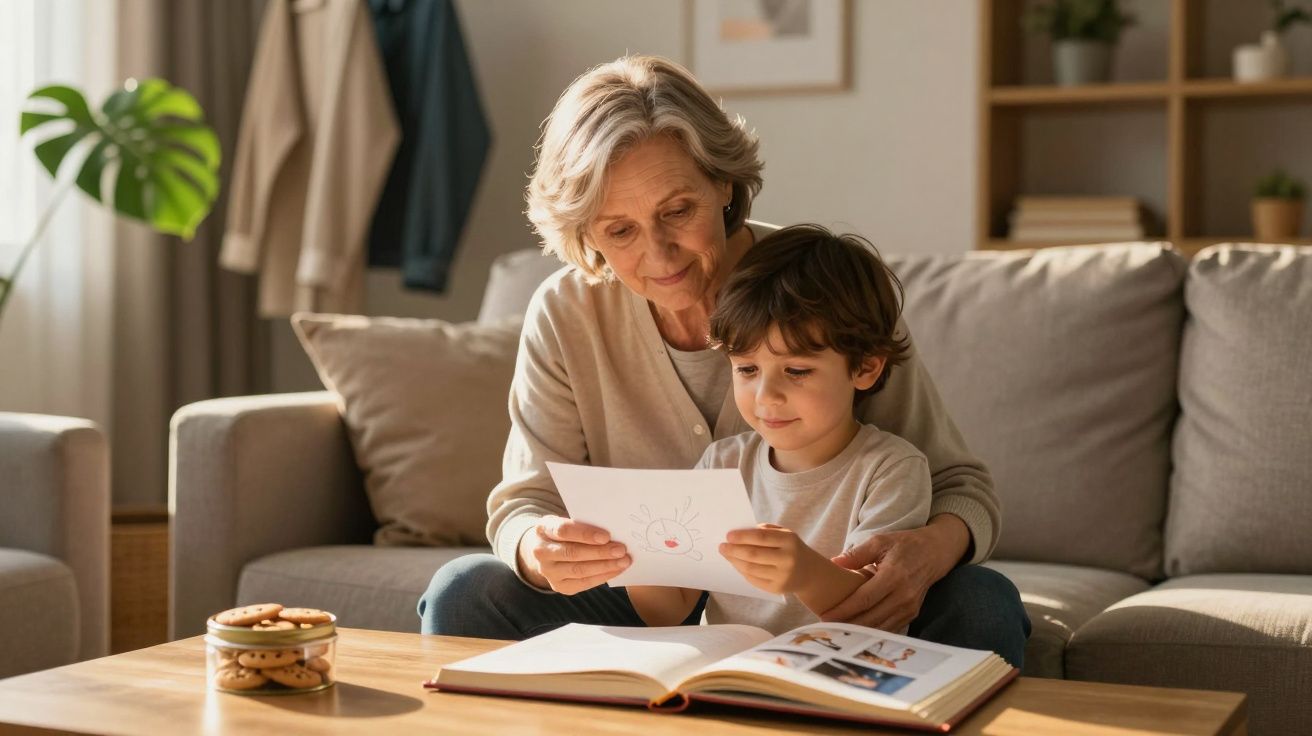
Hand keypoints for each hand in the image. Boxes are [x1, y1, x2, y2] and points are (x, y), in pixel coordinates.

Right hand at [516, 515, 629, 594]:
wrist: (546, 550)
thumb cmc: (564, 532)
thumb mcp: (567, 521)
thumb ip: (584, 524)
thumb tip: (613, 530)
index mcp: (543, 529)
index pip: (563, 531)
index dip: (585, 534)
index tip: (606, 536)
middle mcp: (541, 552)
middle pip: (573, 553)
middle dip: (600, 552)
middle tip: (621, 549)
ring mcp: (548, 571)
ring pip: (579, 570)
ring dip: (605, 566)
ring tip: (624, 560)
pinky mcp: (559, 586)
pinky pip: (583, 583)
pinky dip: (603, 576)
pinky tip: (616, 570)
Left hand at [719, 523, 823, 594]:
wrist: (810, 572)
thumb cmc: (791, 548)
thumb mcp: (784, 534)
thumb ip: (764, 531)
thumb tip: (739, 533)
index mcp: (789, 541)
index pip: (761, 538)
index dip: (743, 537)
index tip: (728, 535)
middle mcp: (787, 559)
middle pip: (754, 555)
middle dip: (734, 550)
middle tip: (722, 546)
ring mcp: (782, 576)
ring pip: (751, 568)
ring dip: (735, 561)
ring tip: (726, 554)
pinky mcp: (777, 588)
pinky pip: (753, 579)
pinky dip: (742, 570)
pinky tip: (736, 564)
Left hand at [820, 516, 966, 630]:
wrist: (934, 552)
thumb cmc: (904, 545)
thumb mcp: (880, 541)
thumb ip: (856, 554)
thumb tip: (834, 563)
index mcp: (894, 576)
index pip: (864, 599)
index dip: (843, 610)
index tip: (825, 615)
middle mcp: (904, 596)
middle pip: (871, 618)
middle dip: (847, 625)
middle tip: (826, 627)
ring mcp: (910, 608)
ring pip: (880, 627)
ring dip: (858, 631)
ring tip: (837, 631)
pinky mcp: (912, 614)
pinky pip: (889, 628)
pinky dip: (872, 631)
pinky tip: (856, 631)